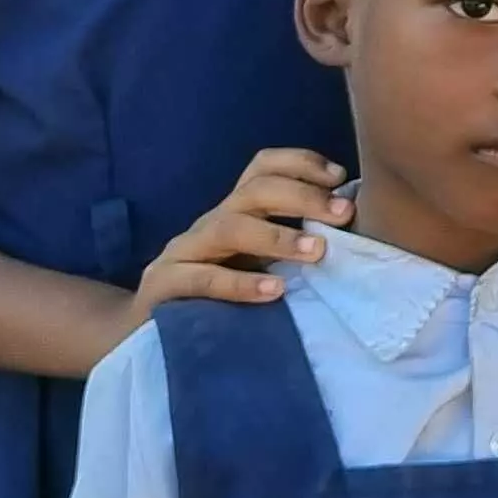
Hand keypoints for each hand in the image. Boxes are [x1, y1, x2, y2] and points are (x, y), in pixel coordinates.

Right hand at [126, 150, 352, 314]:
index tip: (340, 179)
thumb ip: (291, 246)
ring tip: (316, 251)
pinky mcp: (164, 285)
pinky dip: (241, 284)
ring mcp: (184, 251)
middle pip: (253, 191)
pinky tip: (274, 292)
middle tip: (342, 215)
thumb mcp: (257, 265)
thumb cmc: (217, 298)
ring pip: (229, 227)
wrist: (146, 334)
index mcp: (234, 212)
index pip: (262, 168)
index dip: (300, 163)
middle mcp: (210, 223)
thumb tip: (351, 229)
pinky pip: (202, 278)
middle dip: (301, 196)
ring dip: (277, 235)